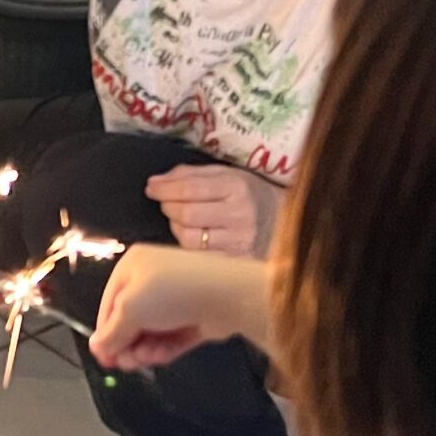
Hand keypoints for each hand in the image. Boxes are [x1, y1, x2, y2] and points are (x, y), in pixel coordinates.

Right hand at [89, 244, 266, 371]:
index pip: (109, 302)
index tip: (103, 357)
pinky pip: (172, 336)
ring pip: (151, 331)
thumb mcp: (129, 310)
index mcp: (132, 266)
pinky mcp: (194, 317)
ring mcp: (176, 298)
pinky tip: (159, 357)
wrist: (225, 295)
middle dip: (127, 343)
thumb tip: (96, 347)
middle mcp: (153, 279)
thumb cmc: (171, 290)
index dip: (104, 332)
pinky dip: (164, 348)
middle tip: (125, 363)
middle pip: (130, 319)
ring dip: (145, 349)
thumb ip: (111, 333)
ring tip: (145, 359)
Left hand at [145, 163, 283, 258]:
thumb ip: (191, 174)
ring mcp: (238, 241)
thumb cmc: (249, 194)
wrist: (284, 222)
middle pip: (187, 214)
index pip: (191, 188)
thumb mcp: (226, 174)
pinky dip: (188, 243)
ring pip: (189, 239)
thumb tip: (156, 181)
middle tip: (165, 202)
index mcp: (237, 187)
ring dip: (175, 226)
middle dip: (168, 206)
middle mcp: (239, 214)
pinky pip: (199, 255)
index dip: (165, 188)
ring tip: (180, 218)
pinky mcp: (235, 261)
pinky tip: (192, 233)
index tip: (151, 187)